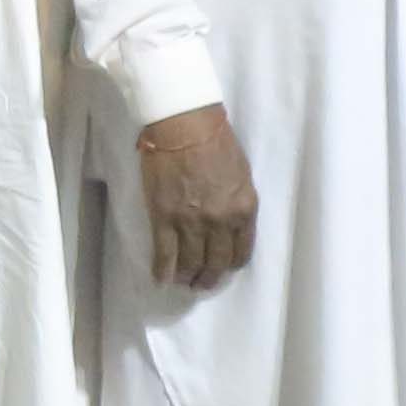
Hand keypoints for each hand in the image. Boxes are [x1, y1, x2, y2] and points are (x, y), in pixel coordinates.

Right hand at [138, 103, 255, 288]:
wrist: (184, 123)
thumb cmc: (215, 139)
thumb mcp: (242, 173)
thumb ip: (238, 200)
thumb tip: (232, 220)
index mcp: (244, 209)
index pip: (242, 251)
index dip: (231, 265)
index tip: (224, 268)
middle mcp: (221, 222)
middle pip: (217, 263)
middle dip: (210, 277)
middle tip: (202, 282)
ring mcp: (191, 222)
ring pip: (191, 263)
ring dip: (187, 277)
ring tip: (183, 281)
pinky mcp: (164, 218)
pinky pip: (164, 254)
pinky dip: (162, 271)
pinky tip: (160, 279)